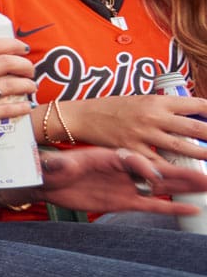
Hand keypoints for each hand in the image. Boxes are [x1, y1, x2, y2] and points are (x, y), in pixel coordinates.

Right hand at [0, 38, 35, 144]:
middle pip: (4, 64)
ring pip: (7, 87)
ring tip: (31, 87)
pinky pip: (1, 110)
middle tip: (30, 70)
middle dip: (24, 66)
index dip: (11, 44)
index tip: (23, 48)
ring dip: (25, 86)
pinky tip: (25, 107)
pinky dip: (18, 108)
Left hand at [36, 146, 206, 216]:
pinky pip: (153, 205)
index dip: (144, 166)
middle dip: (183, 173)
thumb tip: (64, 164)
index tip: (154, 174)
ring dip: (186, 187)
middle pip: (159, 171)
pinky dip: (173, 208)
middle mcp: (124, 171)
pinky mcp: (125, 202)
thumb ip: (63, 165)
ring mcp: (127, 187)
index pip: (133, 159)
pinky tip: (193, 209)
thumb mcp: (55, 165)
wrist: (49, 182)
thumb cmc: (53, 169)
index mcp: (110, 156)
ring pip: (162, 188)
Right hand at [63, 93, 206, 159]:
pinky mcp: (132, 150)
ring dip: (202, 154)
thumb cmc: (111, 107)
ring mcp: (143, 135)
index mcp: (157, 102)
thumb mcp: (141, 100)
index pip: (196, 105)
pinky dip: (172, 171)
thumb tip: (190, 114)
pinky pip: (157, 163)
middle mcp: (153, 117)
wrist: (82, 116)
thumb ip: (164, 108)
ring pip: (181, 147)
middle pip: (194, 127)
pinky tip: (184, 175)